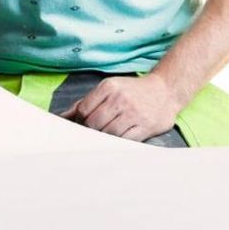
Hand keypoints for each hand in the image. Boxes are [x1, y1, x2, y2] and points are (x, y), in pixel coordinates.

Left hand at [60, 74, 184, 142]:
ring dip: (104, 137)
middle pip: (93, 123)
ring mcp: (133, 113)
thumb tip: (63, 117)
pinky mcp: (145, 126)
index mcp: (109, 87)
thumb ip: (86, 102)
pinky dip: (118, 142)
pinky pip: (125, 140)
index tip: (84, 125)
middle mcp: (120, 99)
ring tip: (108, 135)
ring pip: (108, 133)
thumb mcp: (109, 88)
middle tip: (95, 132)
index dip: (80, 121)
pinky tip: (119, 138)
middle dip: (91, 131)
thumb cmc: (133, 91)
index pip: (83, 109)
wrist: (166, 90)